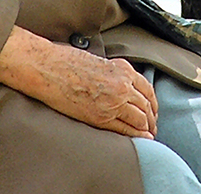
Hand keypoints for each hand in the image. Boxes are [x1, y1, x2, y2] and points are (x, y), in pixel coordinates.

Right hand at [0, 26, 157, 138]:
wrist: (48, 68)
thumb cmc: (66, 62)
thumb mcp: (98, 61)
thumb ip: (113, 73)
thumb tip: (119, 85)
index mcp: (123, 69)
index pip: (147, 89)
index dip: (152, 102)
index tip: (152, 110)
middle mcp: (123, 85)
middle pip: (146, 105)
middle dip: (151, 118)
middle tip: (152, 126)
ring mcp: (114, 102)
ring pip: (140, 119)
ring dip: (146, 128)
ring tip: (147, 134)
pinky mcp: (101, 117)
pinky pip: (126, 129)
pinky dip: (137, 136)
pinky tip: (142, 139)